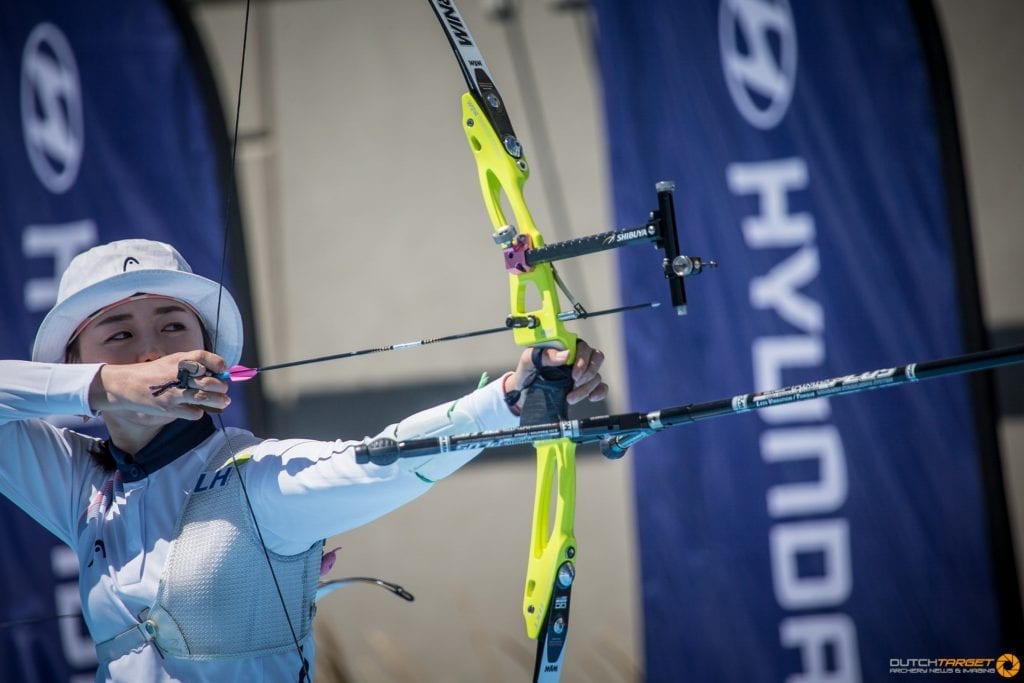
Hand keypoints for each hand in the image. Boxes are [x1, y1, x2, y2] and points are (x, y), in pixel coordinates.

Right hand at [89, 351, 230, 419]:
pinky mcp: (169, 408)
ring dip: (218, 401)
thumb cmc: (153, 373)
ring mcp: (174, 392)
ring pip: (205, 398)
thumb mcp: (171, 362)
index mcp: (179, 360)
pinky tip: (197, 409)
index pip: (204, 357)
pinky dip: (199, 412)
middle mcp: (178, 375)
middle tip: (224, 390)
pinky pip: (194, 413)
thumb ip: (191, 366)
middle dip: (221, 386)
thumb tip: (216, 374)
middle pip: (210, 381)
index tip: (223, 369)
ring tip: (224, 402)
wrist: (126, 385)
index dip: (218, 363)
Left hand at [506, 339, 607, 408]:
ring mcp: (582, 372)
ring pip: (597, 375)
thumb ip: (543, 355)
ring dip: (586, 388)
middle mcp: (576, 357)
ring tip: (570, 398)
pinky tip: (591, 397)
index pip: (583, 346)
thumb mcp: (528, 361)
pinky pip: (601, 386)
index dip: (582, 359)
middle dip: (588, 373)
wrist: (523, 393)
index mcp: (565, 346)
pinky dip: (600, 392)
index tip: (573, 374)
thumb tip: (565, 354)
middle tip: (574, 383)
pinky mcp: (585, 386)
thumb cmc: (526, 373)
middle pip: (596, 358)